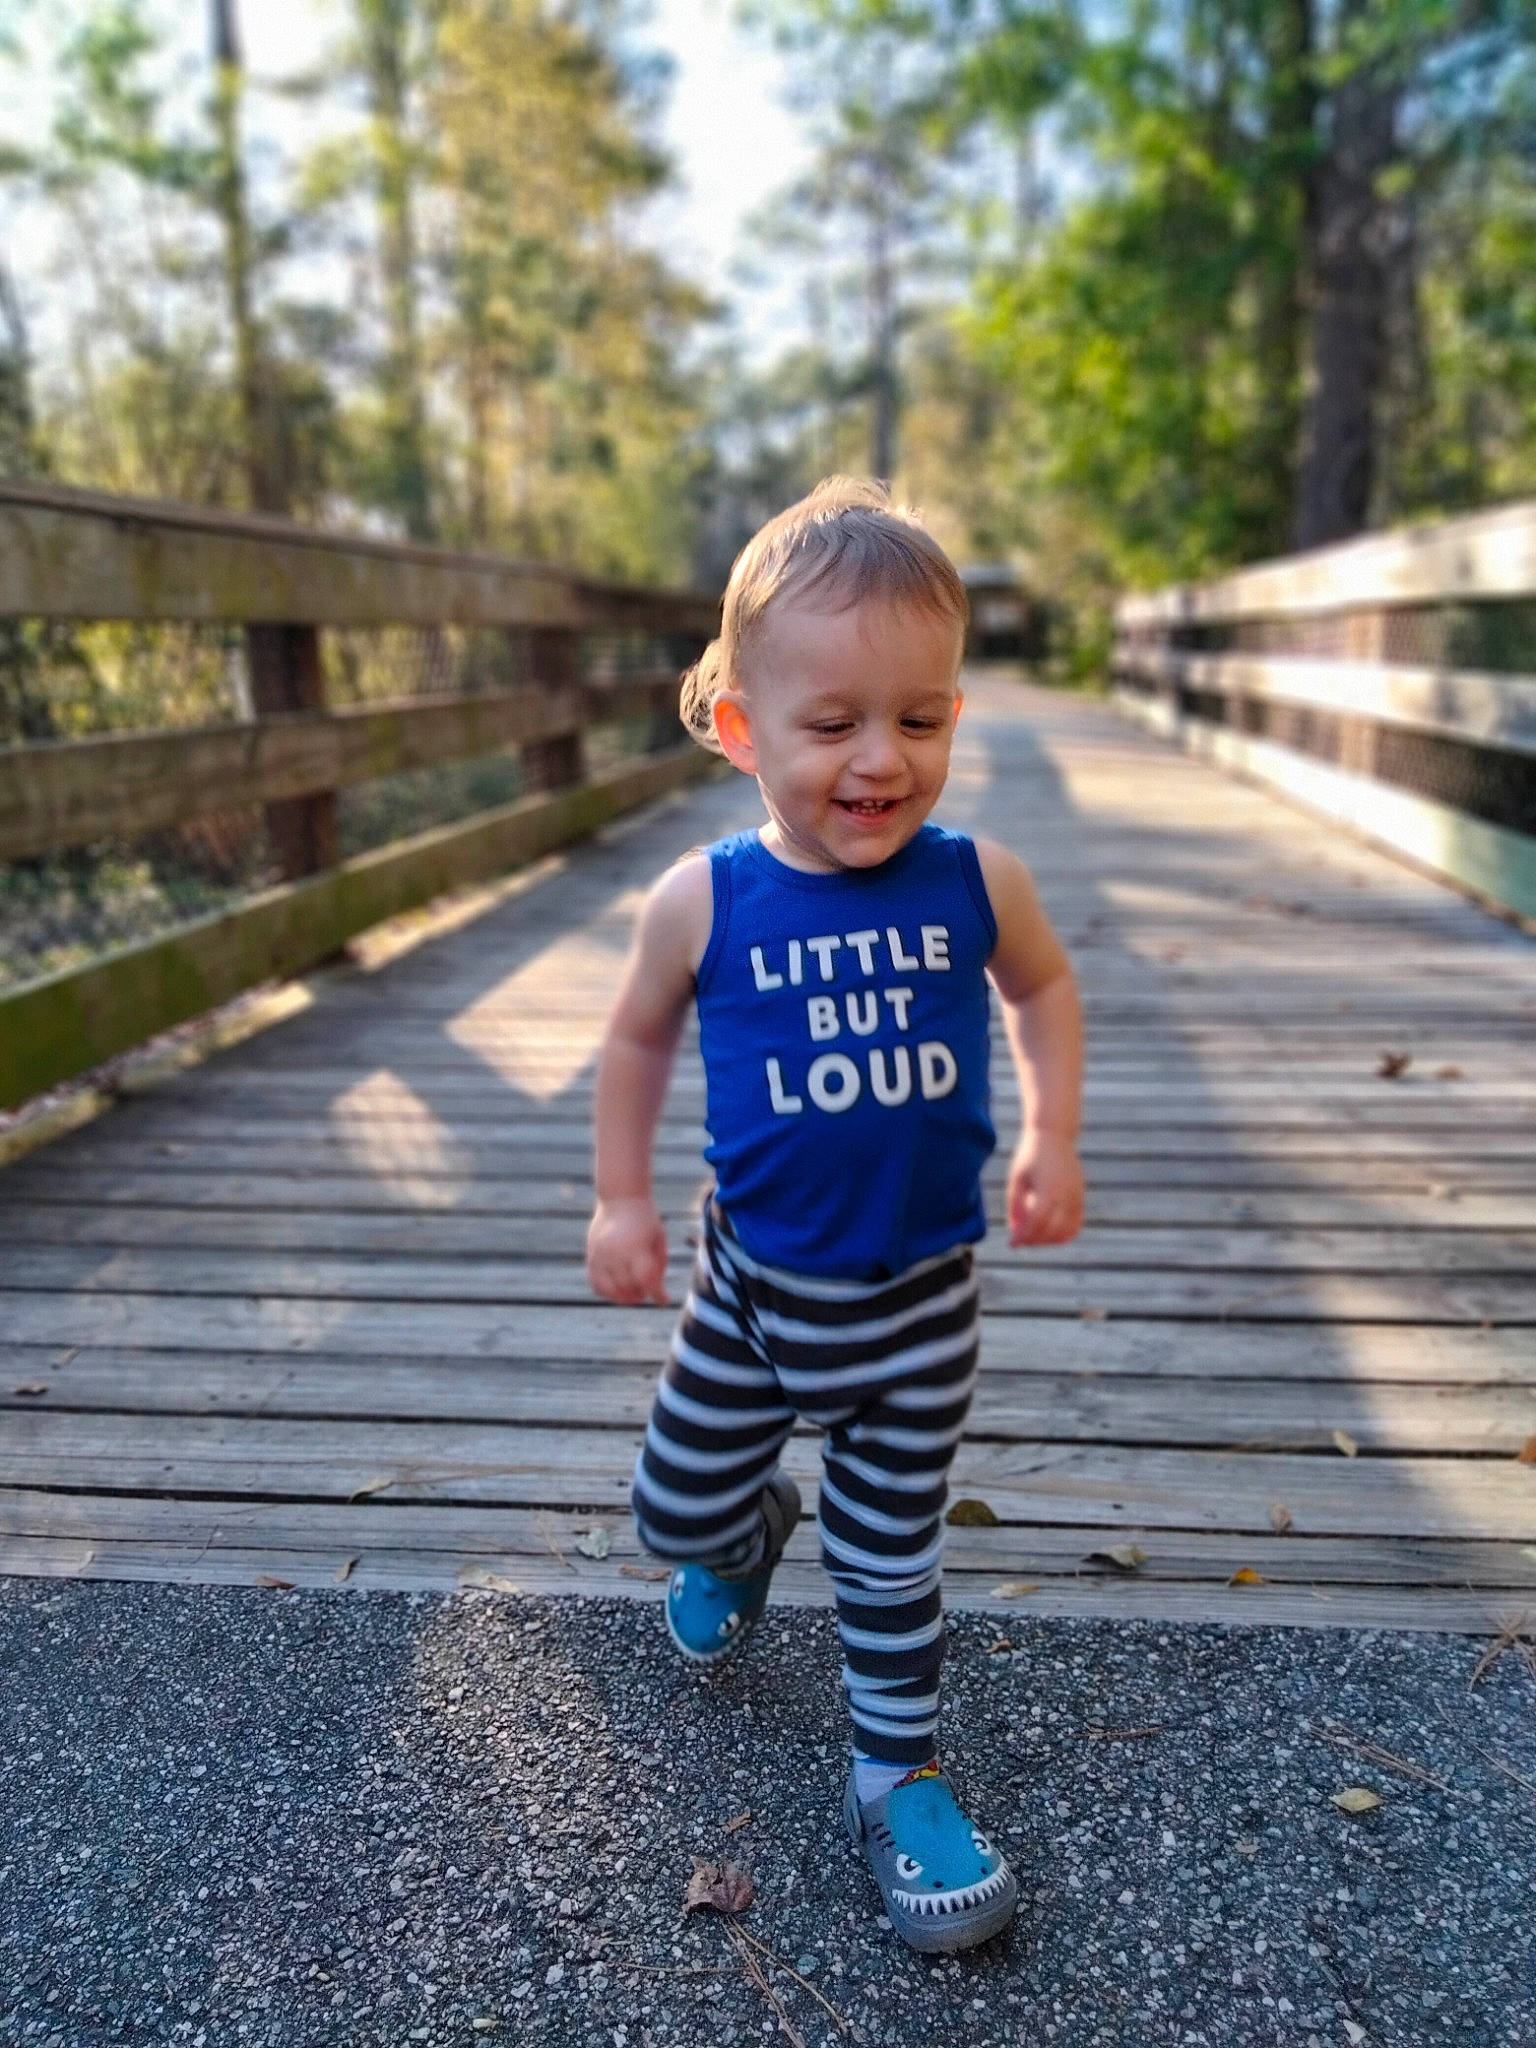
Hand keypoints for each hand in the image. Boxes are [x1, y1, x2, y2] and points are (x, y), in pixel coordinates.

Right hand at [587, 1196, 669, 1304]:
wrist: (620, 1198)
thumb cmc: (646, 1220)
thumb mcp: (659, 1239)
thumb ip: (658, 1266)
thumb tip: (657, 1293)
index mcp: (636, 1247)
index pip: (646, 1280)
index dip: (657, 1294)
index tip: (664, 1300)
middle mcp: (615, 1252)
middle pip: (627, 1287)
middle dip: (640, 1295)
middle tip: (648, 1292)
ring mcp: (600, 1255)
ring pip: (608, 1289)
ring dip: (623, 1298)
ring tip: (633, 1294)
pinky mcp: (591, 1255)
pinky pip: (595, 1283)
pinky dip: (606, 1292)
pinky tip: (617, 1289)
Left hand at [1007, 1130, 1084, 1246]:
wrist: (1054, 1135)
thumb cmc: (1030, 1156)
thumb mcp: (1016, 1178)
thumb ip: (1015, 1205)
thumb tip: (1014, 1231)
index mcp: (1047, 1188)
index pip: (1036, 1222)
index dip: (1024, 1236)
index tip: (1012, 1243)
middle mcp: (1065, 1194)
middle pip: (1051, 1230)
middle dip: (1034, 1241)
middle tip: (1020, 1241)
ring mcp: (1076, 1196)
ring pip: (1067, 1230)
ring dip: (1049, 1240)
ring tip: (1033, 1238)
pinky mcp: (1081, 1196)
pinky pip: (1076, 1222)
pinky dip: (1065, 1233)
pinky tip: (1050, 1235)